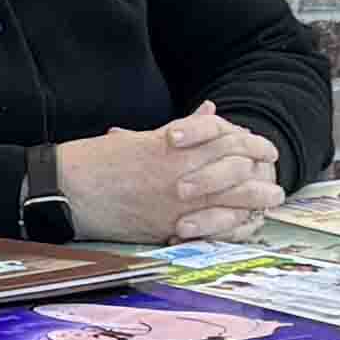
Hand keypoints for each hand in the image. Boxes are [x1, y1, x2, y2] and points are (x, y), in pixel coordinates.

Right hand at [54, 107, 284, 245]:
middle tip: (273, 174)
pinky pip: (212, 228)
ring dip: (257, 198)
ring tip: (272, 199)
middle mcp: (179, 171)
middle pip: (237, 167)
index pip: (225, 137)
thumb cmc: (96, 161)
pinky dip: (233, 225)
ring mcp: (176, 201)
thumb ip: (182, 127)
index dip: (250, 141)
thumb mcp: (140, 136)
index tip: (262, 146)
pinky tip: (246, 223)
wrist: (65, 190)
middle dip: (260, 170)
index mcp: (172, 144)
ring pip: (232, 198)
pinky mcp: (166, 227)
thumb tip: (210, 111)